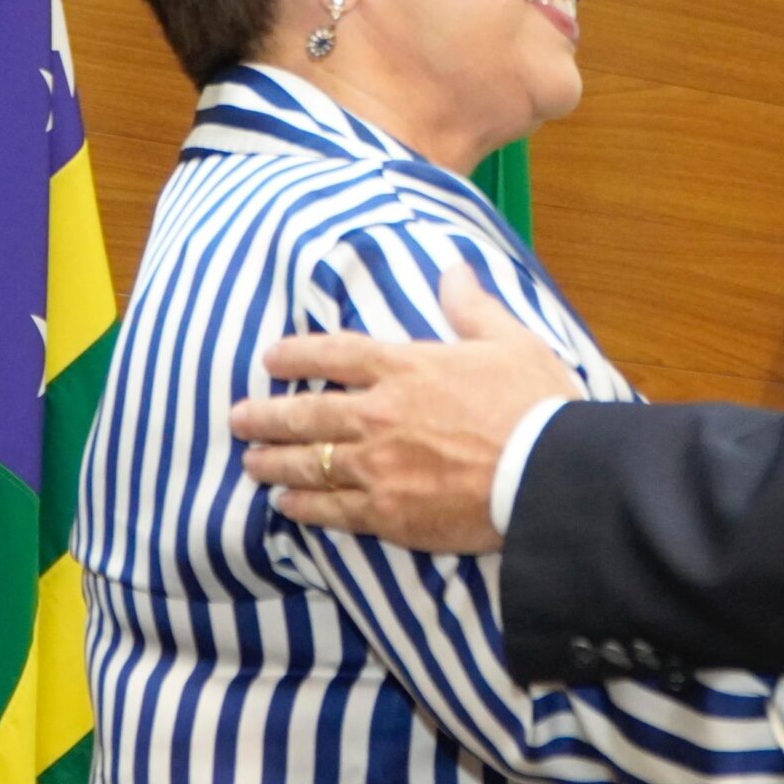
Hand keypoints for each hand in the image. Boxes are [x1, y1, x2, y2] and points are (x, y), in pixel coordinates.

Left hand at [228, 266, 579, 552]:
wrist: (547, 474)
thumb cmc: (535, 404)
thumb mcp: (510, 340)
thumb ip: (472, 307)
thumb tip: (452, 269)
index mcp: (406, 367)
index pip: (335, 354)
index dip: (298, 353)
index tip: (270, 358)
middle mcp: (379, 415)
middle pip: (307, 412)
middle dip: (266, 415)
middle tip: (237, 418)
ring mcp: (377, 467)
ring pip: (308, 463)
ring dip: (273, 462)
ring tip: (250, 462)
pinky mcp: (388, 513)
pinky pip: (331, 510)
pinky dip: (303, 508)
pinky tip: (285, 507)